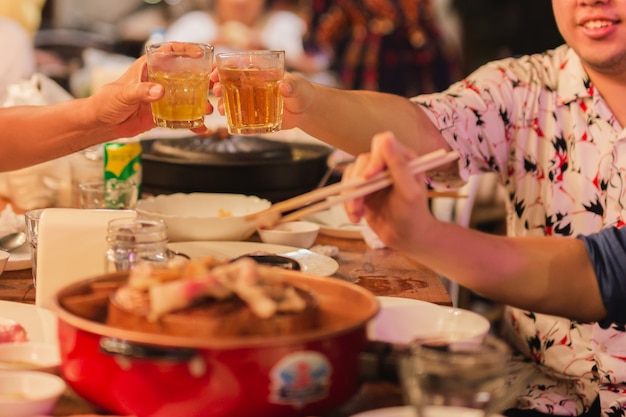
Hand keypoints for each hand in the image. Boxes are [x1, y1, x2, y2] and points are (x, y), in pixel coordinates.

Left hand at [90, 52, 213, 138]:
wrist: (103, 123)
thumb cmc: (107, 101)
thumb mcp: (124, 93)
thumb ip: (142, 91)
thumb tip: (160, 91)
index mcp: (149, 67)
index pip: (169, 52)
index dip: (186, 50)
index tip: (200, 54)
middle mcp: (160, 80)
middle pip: (186, 74)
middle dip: (202, 80)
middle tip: (213, 86)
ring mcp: (164, 97)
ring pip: (188, 96)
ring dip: (201, 103)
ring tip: (209, 109)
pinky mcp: (164, 113)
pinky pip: (182, 117)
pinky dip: (192, 123)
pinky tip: (201, 128)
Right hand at [209, 70, 315, 130]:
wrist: (305, 110)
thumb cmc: (301, 91)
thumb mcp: (298, 86)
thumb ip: (292, 85)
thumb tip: (284, 86)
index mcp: (259, 71)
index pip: (237, 64)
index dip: (223, 66)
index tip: (215, 71)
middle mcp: (251, 84)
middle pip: (228, 81)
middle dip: (217, 84)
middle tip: (215, 90)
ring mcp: (251, 99)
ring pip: (231, 98)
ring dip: (222, 102)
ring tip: (219, 108)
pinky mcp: (253, 113)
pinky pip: (239, 114)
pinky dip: (230, 116)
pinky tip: (226, 118)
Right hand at [342, 131, 435, 250]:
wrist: (407, 238)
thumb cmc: (414, 215)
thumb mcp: (409, 191)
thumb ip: (399, 165)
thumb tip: (387, 138)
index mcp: (402, 159)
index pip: (381, 145)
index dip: (373, 159)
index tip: (369, 177)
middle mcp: (386, 165)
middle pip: (362, 161)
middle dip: (358, 184)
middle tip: (359, 203)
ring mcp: (373, 178)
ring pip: (351, 175)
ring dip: (350, 196)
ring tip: (357, 214)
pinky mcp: (362, 191)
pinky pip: (347, 190)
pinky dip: (348, 204)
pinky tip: (356, 217)